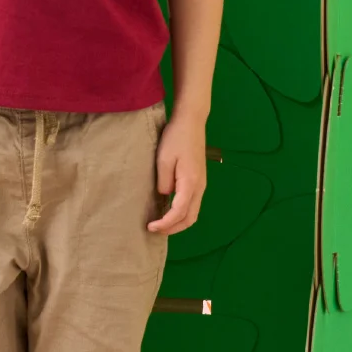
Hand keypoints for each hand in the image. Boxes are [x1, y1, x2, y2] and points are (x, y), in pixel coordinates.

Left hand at [148, 111, 207, 235]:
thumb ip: (163, 182)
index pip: (179, 212)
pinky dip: (181, 213)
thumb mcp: (164, 159)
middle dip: (173, 228)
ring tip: (160, 223)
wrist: (191, 121)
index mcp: (190, 183)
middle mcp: (199, 187)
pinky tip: (168, 210)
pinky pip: (192, 204)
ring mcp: (201, 184)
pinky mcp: (198, 180)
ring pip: (193, 213)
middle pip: (190, 218)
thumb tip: (164, 196)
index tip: (150, 227)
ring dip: (178, 222)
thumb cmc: (176, 138)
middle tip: (154, 230)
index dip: (165, 224)